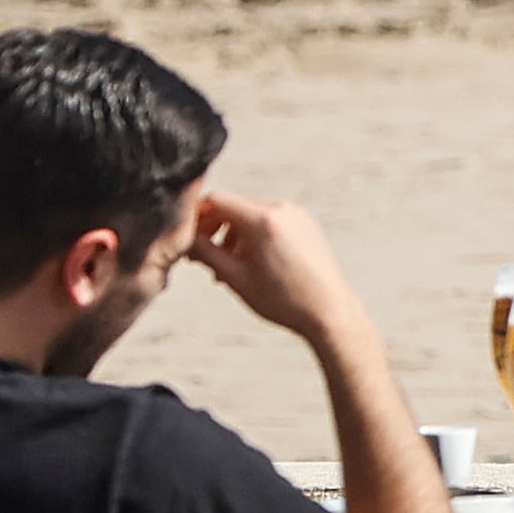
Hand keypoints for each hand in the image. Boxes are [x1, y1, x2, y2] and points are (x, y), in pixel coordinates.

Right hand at [190, 189, 364, 346]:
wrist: (329, 312)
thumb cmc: (283, 300)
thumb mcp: (235, 278)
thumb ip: (205, 252)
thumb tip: (184, 237)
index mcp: (263, 220)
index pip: (216, 200)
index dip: (196, 217)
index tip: (187, 239)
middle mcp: (281, 209)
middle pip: (233, 207)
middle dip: (214, 230)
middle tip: (202, 259)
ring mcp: (296, 215)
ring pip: (251, 216)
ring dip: (233, 236)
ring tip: (228, 268)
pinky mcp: (306, 224)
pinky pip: (271, 222)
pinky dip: (254, 237)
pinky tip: (251, 264)